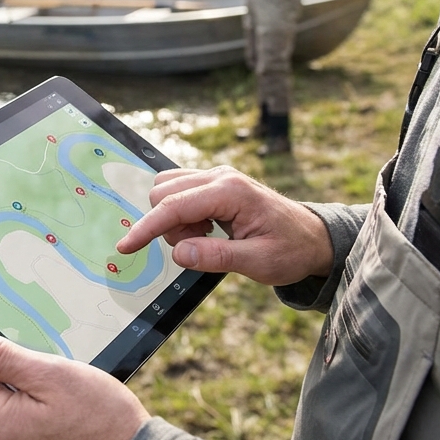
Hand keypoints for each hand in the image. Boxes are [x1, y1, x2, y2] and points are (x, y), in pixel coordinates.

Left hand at [0, 324, 149, 439]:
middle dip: (17, 376)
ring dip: (31, 398)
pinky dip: (41, 420)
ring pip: (9, 412)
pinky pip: (25, 433)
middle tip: (56, 377)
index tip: (25, 348)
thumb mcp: (51, 374)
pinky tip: (69, 420)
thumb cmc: (103, 419)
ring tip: (68, 402)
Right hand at [115, 166, 332, 285]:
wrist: (314, 238)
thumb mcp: (258, 262)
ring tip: (205, 239)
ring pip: (167, 190)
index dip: (146, 228)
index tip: (125, 246)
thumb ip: (216, 257)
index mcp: (231, 191)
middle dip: (167, 225)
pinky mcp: (215, 184)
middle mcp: (220, 176)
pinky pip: (180, 193)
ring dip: (174, 220)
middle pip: (163, 192)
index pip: (173, 206)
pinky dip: (183, 216)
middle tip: (197, 246)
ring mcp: (217, 177)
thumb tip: (178, 253)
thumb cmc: (291, 250)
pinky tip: (207, 231)